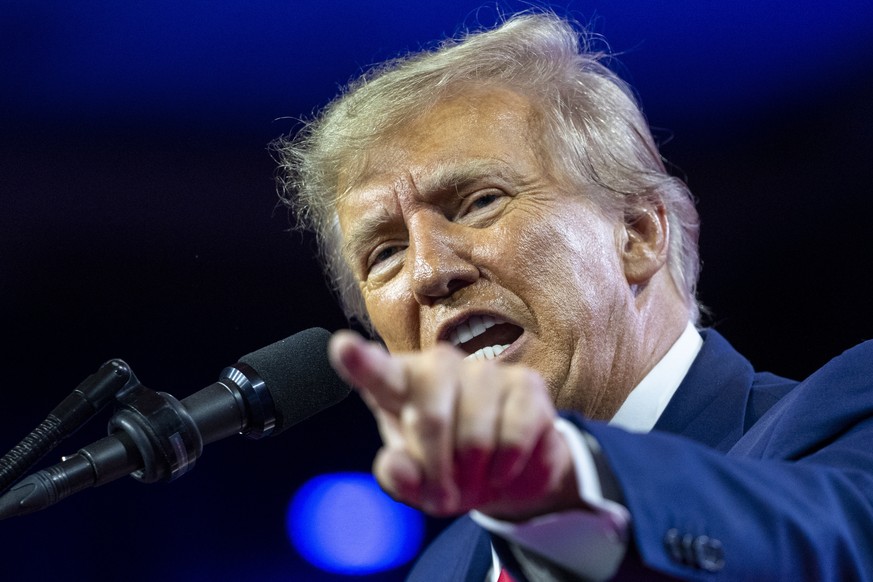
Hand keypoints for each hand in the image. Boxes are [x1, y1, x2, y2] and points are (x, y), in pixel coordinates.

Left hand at [328, 330, 580, 520]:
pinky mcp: (526, 383)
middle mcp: (437, 366)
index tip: (343, 348)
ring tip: (477, 474)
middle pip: (430, 420)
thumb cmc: (448, 469)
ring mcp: (483, 371)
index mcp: (398, 385)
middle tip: (446, 491)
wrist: (507, 472)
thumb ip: (399, 478)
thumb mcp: (416, 485)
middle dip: (440, 471)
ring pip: (475, 437)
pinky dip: (508, 468)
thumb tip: (397, 466)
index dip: (359, 361)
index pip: (375, 372)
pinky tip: (505, 465)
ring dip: (477, 475)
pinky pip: (514, 438)